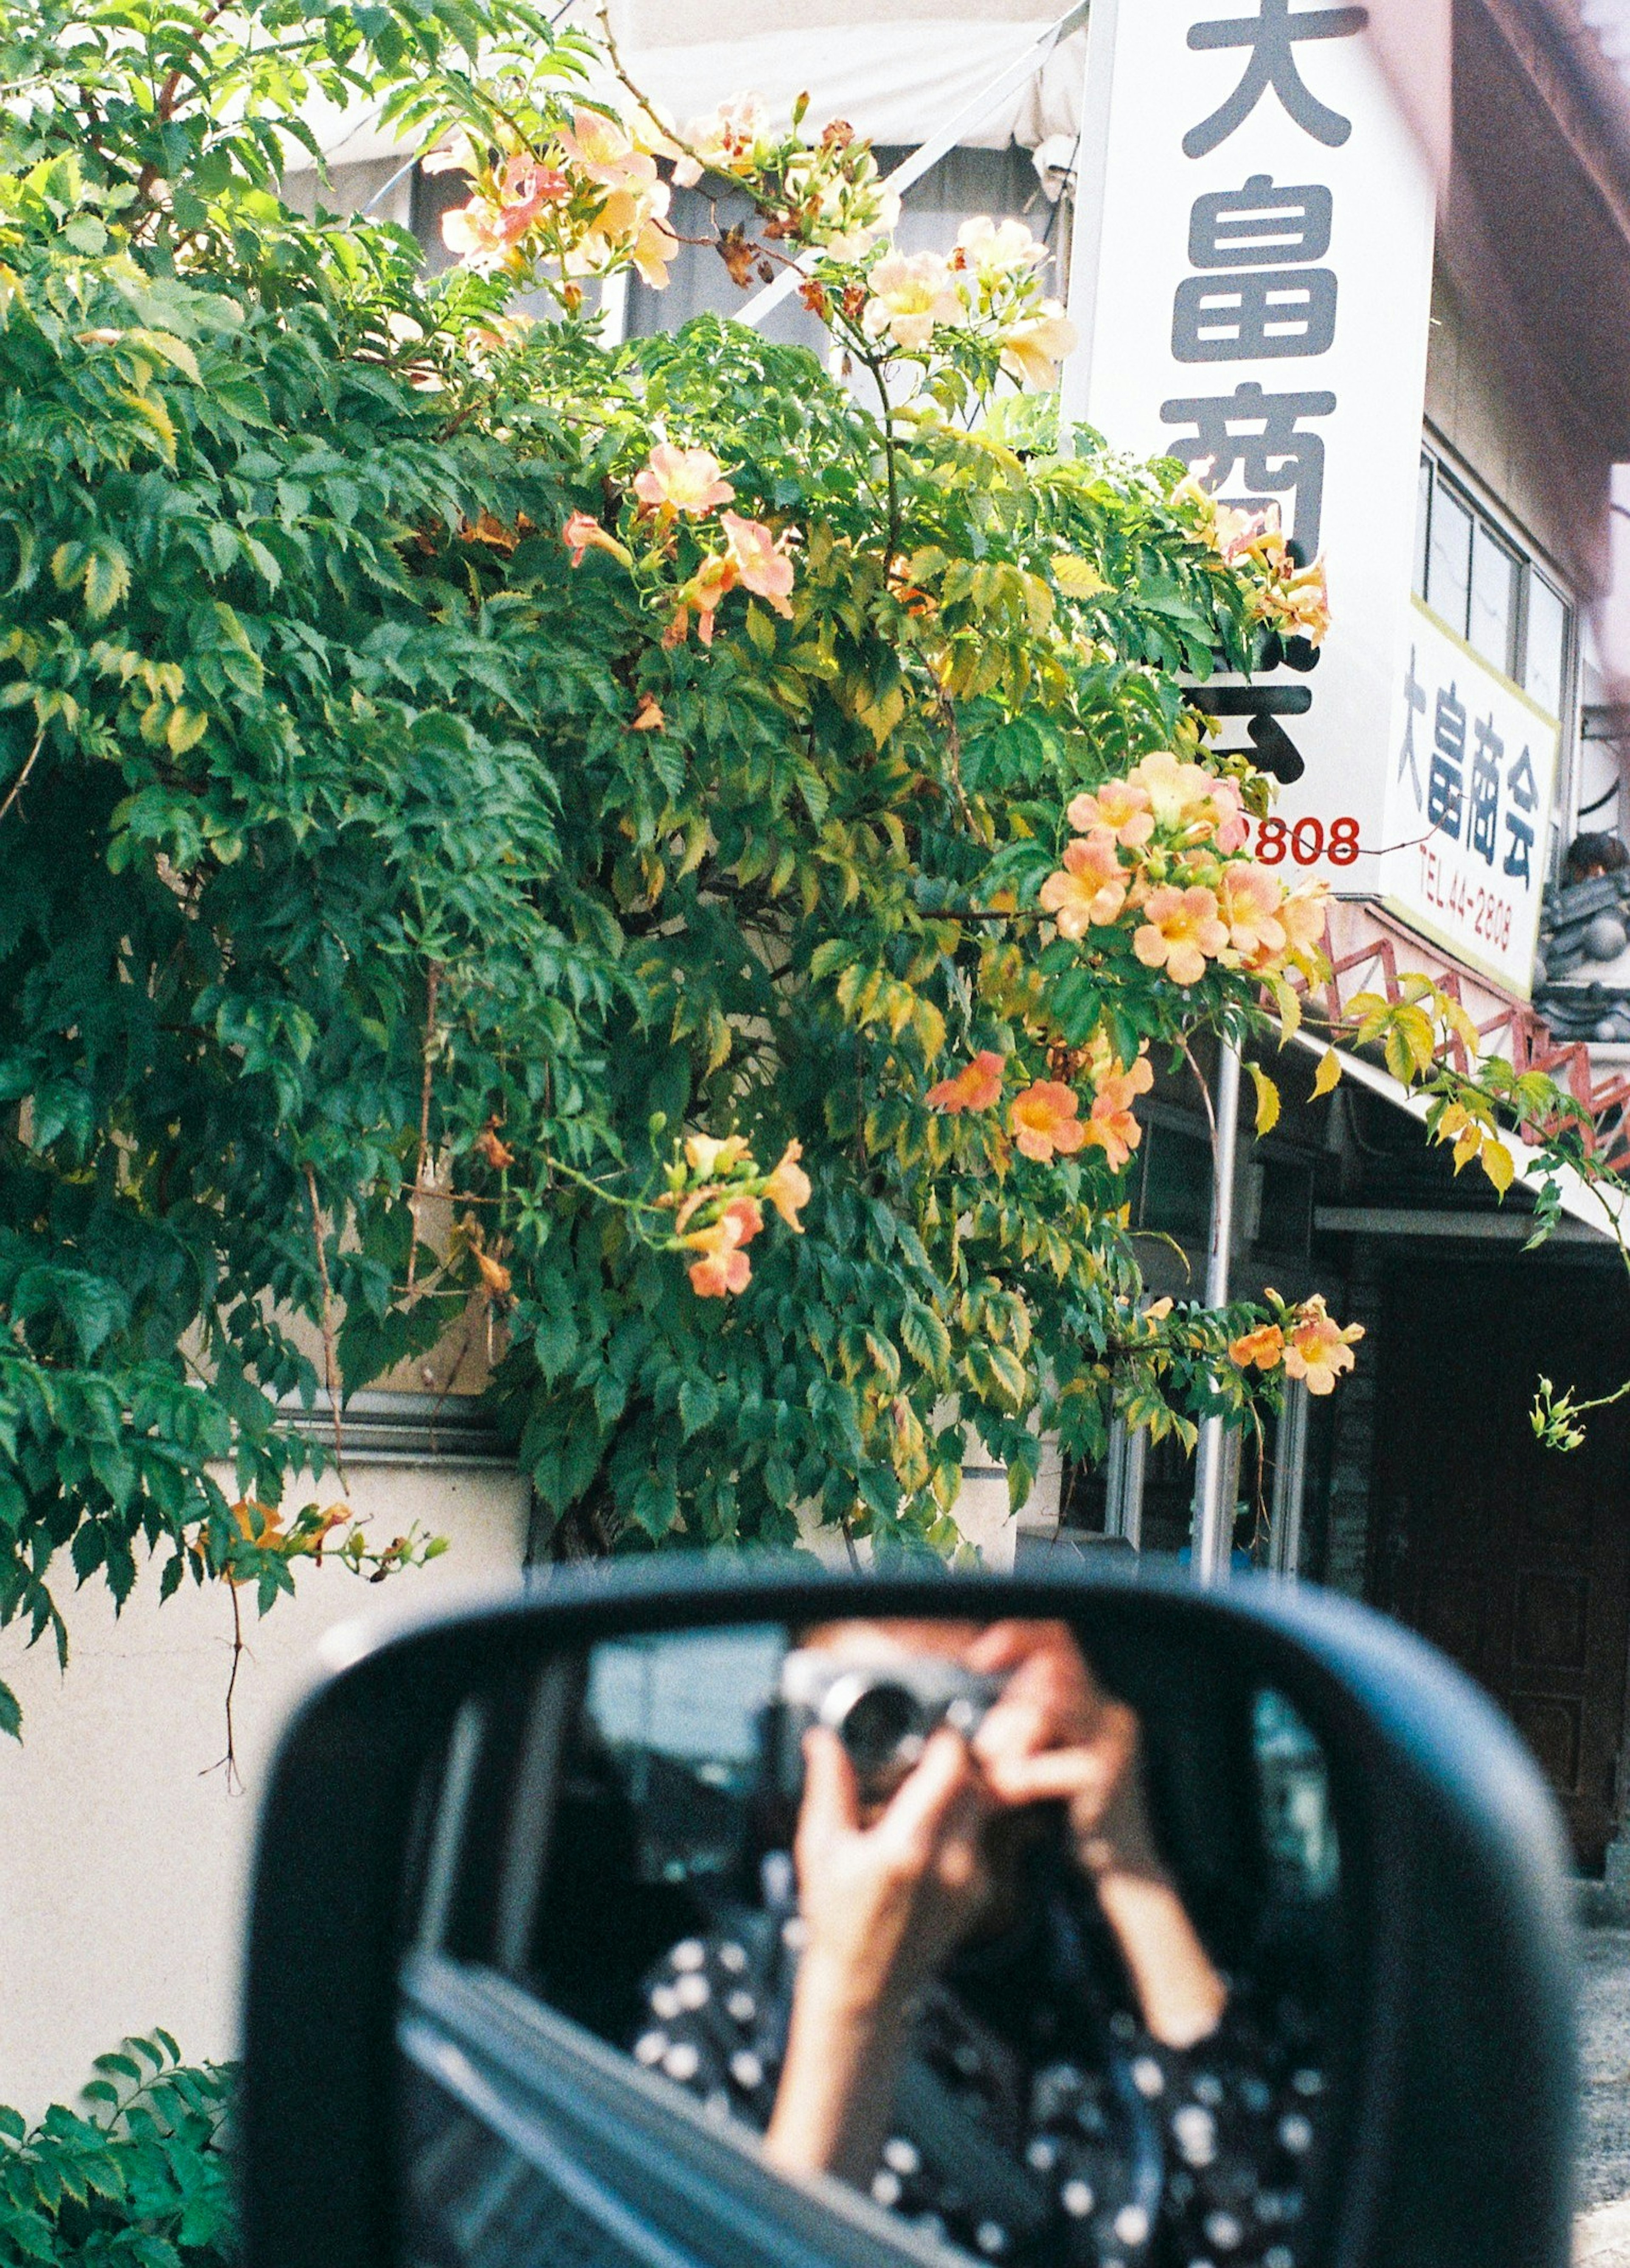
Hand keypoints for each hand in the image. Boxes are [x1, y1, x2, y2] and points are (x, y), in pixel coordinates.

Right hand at [764, 1726, 993, 2182]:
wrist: (866, 1988)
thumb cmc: (836, 1921)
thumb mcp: (819, 1850)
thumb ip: (828, 1787)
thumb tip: (822, 1740)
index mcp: (906, 1849)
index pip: (952, 1769)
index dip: (944, 1740)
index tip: (926, 1731)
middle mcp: (949, 1864)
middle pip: (975, 1783)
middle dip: (954, 1762)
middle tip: (924, 1757)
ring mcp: (971, 1881)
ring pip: (982, 1809)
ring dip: (960, 1791)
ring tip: (922, 1796)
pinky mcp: (980, 1893)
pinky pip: (980, 1838)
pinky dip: (962, 1824)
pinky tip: (927, 1834)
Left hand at [969, 1621, 1226, 2048]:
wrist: (1122, 1869)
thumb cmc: (1070, 1815)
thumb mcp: (1039, 1761)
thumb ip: (1015, 1730)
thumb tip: (963, 1716)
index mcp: (1093, 1699)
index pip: (1059, 1639)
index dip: (1018, 1636)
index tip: (979, 1655)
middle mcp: (1108, 1710)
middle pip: (1050, 1668)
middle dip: (1007, 1698)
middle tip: (984, 1739)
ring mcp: (1114, 1739)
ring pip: (1048, 1706)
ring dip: (1009, 1734)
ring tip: (994, 1766)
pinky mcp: (1109, 1773)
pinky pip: (1052, 1759)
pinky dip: (1022, 1772)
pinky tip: (1008, 1790)